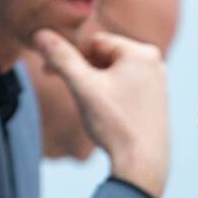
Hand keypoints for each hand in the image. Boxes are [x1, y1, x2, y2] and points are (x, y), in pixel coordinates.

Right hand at [32, 28, 168, 197]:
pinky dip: (107, 92)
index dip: (69, 56)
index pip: (94, 41)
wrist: (142, 163)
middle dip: (81, 69)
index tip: (50, 73)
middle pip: (104, 55)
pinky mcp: (155, 99)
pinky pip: (124, 85)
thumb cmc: (115, 123)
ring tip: (85, 103)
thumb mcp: (83, 87)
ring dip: (93, 81)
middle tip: (66, 87)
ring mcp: (157, 82)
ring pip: (113, 71)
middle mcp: (155, 63)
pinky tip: (102, 112)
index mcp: (141, 53)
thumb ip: (61, 58)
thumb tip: (40, 34)